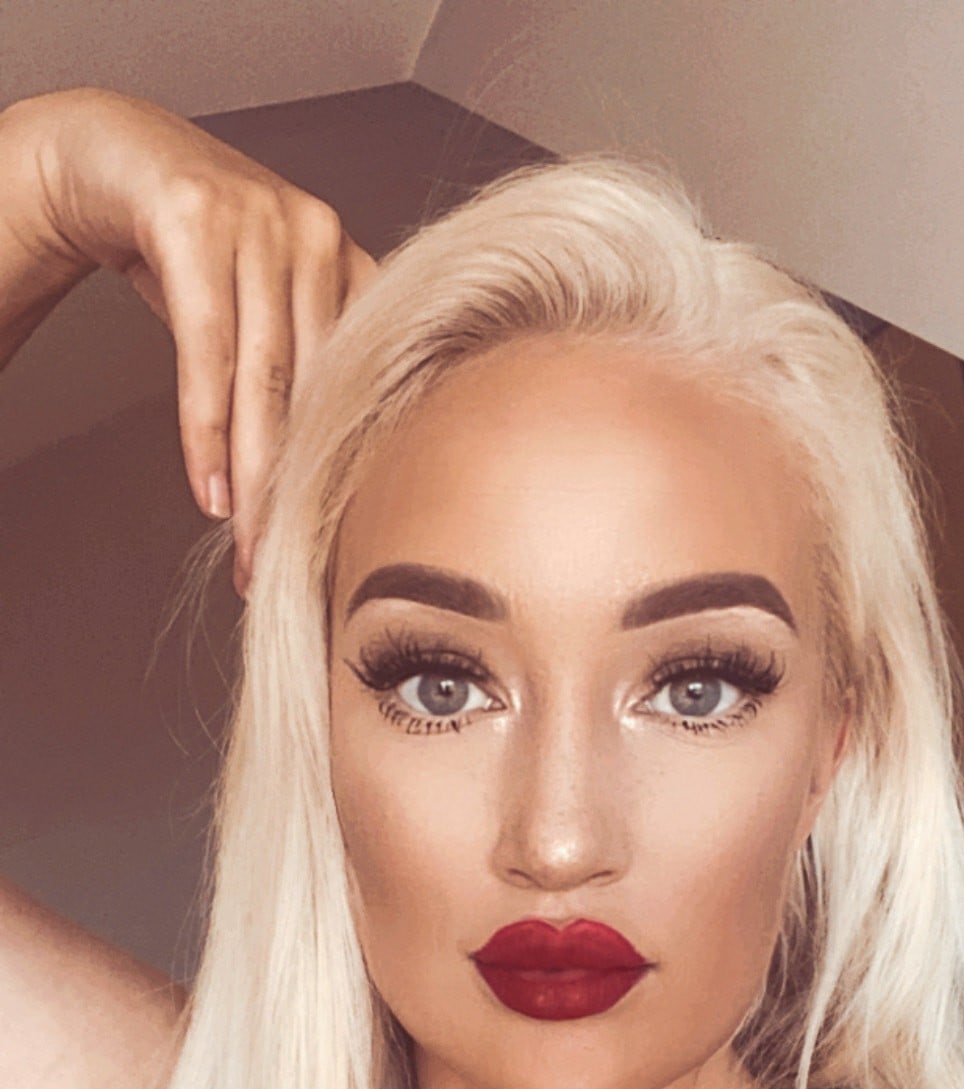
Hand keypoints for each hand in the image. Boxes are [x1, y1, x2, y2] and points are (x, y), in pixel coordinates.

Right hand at [26, 87, 376, 590]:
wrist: (111, 155)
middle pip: (317, 394)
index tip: (335, 550)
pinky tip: (208, 488)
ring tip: (246, 548)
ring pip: (266, 378)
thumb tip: (326, 488)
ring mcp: (261, 220)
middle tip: (288, 571)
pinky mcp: (197, 218)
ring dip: (254, 478)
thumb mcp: (261, 309)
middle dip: (300, 493)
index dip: (350, 475)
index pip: (365, 387)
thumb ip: (300, 374)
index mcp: (353, 264)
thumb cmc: (193, 249)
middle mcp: (319, 235)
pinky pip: (206, 347)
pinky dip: (206, 428)